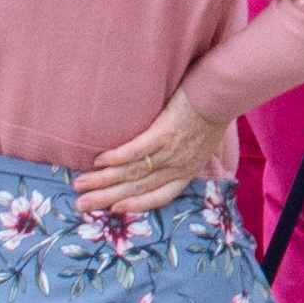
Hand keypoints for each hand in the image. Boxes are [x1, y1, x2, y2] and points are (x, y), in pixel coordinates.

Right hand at [74, 86, 221, 216]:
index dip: (136, 204)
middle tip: (81, 205)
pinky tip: (97, 161)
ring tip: (79, 185)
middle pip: (138, 187)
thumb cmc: (214, 111)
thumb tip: (173, 151)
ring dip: (103, 180)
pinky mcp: (165, 132)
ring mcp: (171, 151)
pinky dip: (116, 157)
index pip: (160, 195)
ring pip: (132, 172)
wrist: (224, 93)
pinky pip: (136, 149)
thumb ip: (187, 150)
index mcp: (188, 169)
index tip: (115, 210)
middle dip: (107, 198)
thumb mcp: (205, 141)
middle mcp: (178, 166)